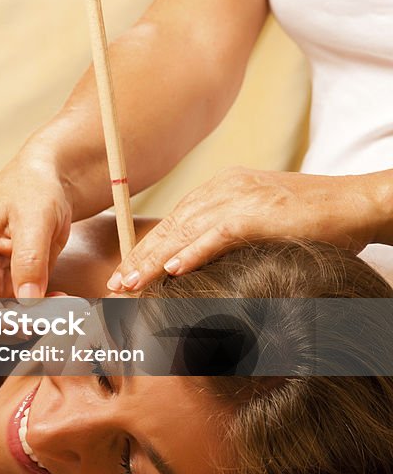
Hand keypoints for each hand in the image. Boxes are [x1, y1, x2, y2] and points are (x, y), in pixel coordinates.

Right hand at [0, 148, 72, 337]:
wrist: (50, 176)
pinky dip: (44, 314)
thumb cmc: (34, 185)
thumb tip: (27, 302)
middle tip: (53, 320)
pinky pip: (24, 310)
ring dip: (33, 322)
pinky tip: (64, 301)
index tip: (29, 323)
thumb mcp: (34, 216)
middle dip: (15, 326)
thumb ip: (29, 259)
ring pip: (4, 320)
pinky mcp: (18, 282)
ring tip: (65, 308)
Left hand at [108, 167, 381, 292]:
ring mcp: (239, 198)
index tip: (126, 273)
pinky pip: (217, 235)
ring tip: (131, 283)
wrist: (357, 203)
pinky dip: (194, 252)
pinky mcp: (258, 212)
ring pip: (185, 232)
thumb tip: (197, 265)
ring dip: (155, 261)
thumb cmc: (315, 220)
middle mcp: (223, 188)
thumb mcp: (261, 223)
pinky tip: (172, 269)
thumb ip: (229, 236)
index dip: (147, 249)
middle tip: (115, 284)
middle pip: (171, 227)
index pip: (174, 222)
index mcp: (221, 188)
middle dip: (140, 258)